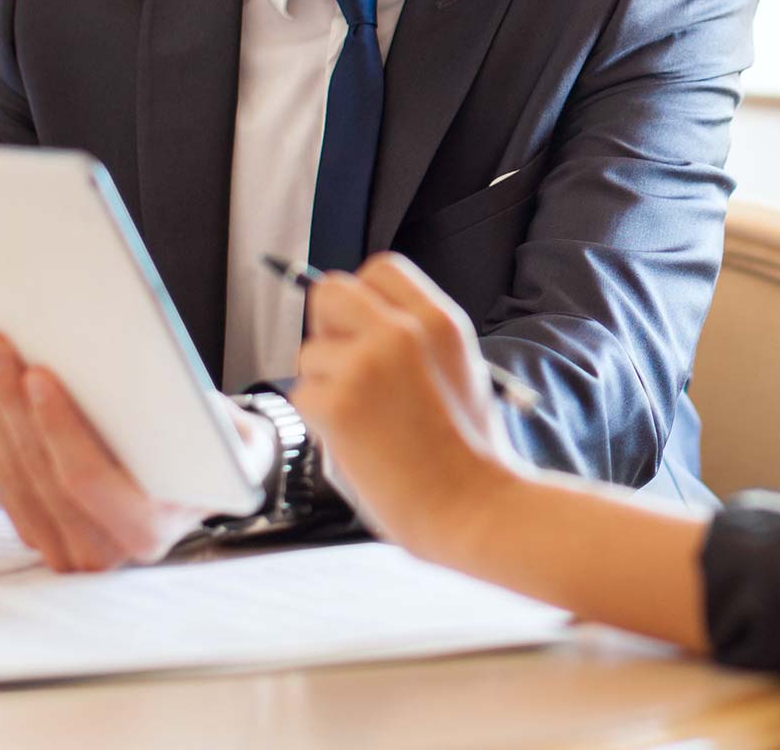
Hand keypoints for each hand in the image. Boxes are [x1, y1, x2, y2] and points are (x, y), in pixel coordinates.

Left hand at [0, 331, 258, 570]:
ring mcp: (64, 548)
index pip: (87, 480)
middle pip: (36, 473)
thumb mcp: (227, 432)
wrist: (206, 483)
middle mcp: (103, 552)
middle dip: (6, 403)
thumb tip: (140, 364)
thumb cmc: (217, 450)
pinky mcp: (38, 532)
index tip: (36, 374)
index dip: (57, 426)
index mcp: (149, 530)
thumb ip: (195, 414)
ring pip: (8, 475)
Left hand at [291, 252, 526, 554]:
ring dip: (325, 386)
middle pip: (330, 292)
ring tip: (367, 423)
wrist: (476, 510)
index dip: (363, 299)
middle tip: (347, 370)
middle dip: (329, 328)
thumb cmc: (470, 455)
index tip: (363, 329)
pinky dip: (320, 422)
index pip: (378, 269)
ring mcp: (365, 365)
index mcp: (438, 320)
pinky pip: (303, 396)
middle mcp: (400, 331)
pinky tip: (357, 443)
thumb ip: (416, 339)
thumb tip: (359, 326)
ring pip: (310, 353)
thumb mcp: (461, 370)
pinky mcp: (337, 404)